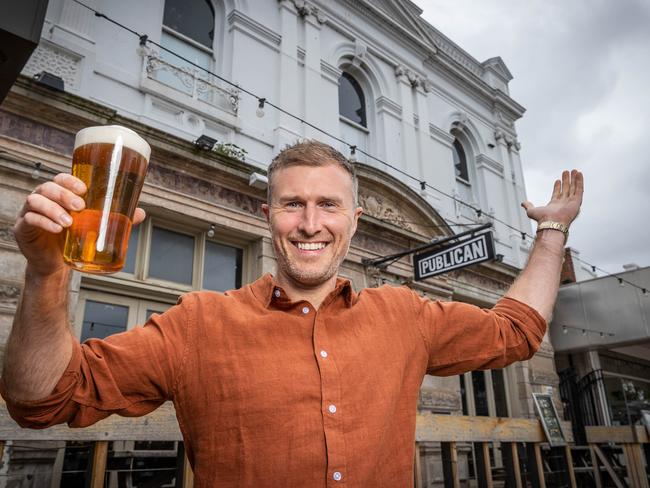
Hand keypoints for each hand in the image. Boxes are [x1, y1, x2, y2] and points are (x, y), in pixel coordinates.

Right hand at [13, 173, 145, 276]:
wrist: (55, 263)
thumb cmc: (74, 238)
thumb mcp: (94, 226)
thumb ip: (115, 218)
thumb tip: (141, 213)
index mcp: (59, 194)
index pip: (60, 178)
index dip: (70, 180)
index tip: (84, 188)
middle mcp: (42, 199)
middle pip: (47, 187)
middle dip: (64, 194)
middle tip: (80, 206)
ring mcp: (29, 212)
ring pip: (36, 201)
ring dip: (53, 209)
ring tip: (69, 222)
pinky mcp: (22, 228)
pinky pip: (29, 220)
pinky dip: (43, 223)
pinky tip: (56, 230)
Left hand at [521, 170, 582, 225]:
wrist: (550, 222)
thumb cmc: (541, 219)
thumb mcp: (531, 211)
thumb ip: (528, 206)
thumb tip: (523, 203)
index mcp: (554, 205)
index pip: (557, 193)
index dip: (558, 186)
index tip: (558, 180)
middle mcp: (563, 204)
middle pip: (566, 189)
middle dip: (566, 180)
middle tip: (566, 172)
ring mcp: (571, 202)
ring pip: (574, 188)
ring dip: (574, 179)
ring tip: (574, 170)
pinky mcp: (577, 202)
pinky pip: (580, 190)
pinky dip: (580, 182)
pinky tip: (579, 174)